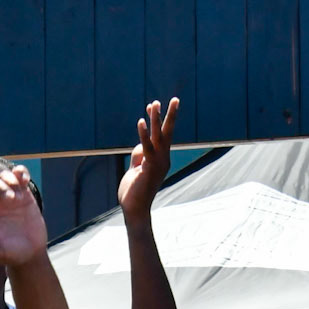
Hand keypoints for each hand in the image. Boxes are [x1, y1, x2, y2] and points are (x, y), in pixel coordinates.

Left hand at [0, 164, 46, 267]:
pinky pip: (20, 177)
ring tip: (18, 192)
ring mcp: (9, 196)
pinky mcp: (24, 194)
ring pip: (4, 177)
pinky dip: (21, 173)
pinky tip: (24, 179)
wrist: (30, 252)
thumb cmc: (11, 254)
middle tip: (10, 199)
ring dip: (10, 178)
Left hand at [118, 97, 179, 221]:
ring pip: (158, 137)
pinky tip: (141, 121)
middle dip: (170, 115)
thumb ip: (138, 157)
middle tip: (174, 99)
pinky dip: (143, 134)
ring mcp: (157, 163)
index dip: (158, 120)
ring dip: (156, 120)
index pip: (161, 136)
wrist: (134, 209)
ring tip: (154, 104)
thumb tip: (140, 145)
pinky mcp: (149, 168)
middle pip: (168, 133)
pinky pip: (146, 147)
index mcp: (161, 159)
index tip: (154, 106)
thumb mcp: (136, 170)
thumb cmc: (134, 192)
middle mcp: (163, 159)